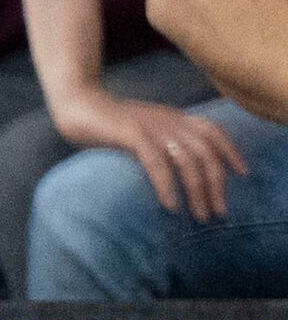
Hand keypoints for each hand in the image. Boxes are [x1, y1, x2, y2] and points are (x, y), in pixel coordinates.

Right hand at [57, 84, 253, 220]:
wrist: (76, 103)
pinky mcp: (133, 134)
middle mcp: (169, 121)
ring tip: (200, 215)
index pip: (214, 132)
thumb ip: (161, 139)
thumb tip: (176, 166)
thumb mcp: (142, 127)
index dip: (232, 151)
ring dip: (198, 191)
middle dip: (217, 185)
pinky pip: (158, 163)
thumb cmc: (105, 122)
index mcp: (173, 117)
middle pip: (206, 153)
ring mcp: (152, 127)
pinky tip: (170, 205)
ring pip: (188, 161)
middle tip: (219, 212)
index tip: (243, 173)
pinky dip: (168, 186)